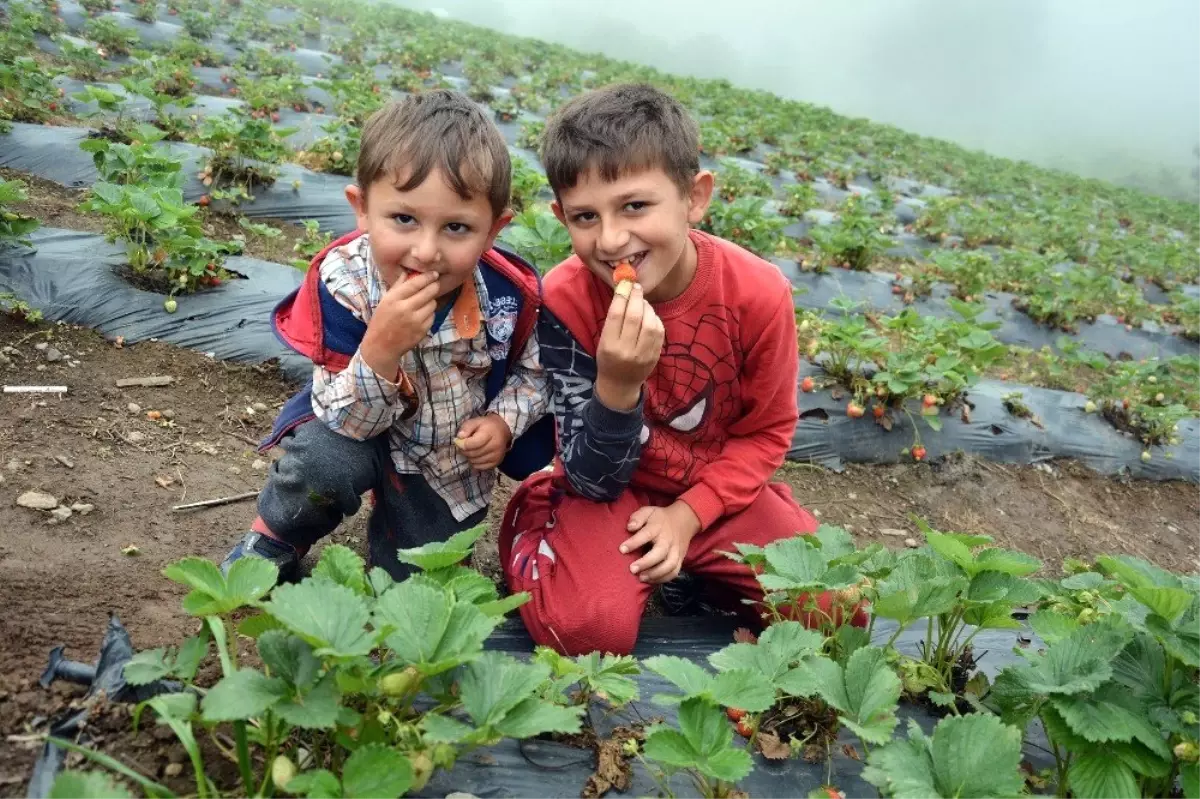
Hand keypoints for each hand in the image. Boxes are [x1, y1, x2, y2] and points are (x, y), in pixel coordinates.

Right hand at [359, 271, 440, 377]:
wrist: (381, 346)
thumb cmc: (381, 321)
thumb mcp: (384, 301)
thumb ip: (397, 286)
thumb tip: (408, 272)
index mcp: (393, 299)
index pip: (415, 283)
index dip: (427, 277)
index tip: (434, 273)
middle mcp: (405, 309)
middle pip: (428, 292)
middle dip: (434, 286)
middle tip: (435, 284)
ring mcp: (415, 321)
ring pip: (432, 304)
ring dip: (431, 301)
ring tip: (424, 302)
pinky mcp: (422, 331)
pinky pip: (432, 316)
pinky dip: (429, 313)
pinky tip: (422, 314)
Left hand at [455, 413, 511, 470]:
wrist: (502, 430)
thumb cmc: (486, 426)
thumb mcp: (475, 421)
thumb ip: (466, 428)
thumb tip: (459, 437)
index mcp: (489, 433)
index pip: (471, 444)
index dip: (461, 444)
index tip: (458, 441)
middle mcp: (495, 446)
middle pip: (472, 454)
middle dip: (464, 450)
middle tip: (463, 445)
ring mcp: (496, 456)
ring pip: (474, 461)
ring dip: (469, 456)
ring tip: (471, 449)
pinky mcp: (496, 463)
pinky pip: (479, 467)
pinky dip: (475, 462)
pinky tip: (476, 455)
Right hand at [594, 282, 663, 410]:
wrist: (620, 385)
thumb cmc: (608, 359)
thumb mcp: (603, 341)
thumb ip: (613, 320)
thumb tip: (625, 292)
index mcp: (609, 346)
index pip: (616, 315)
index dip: (622, 296)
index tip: (625, 284)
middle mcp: (626, 351)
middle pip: (634, 317)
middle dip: (636, 298)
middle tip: (636, 287)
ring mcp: (643, 355)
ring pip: (650, 323)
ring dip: (647, 307)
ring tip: (642, 302)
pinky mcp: (655, 356)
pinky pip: (659, 332)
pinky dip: (655, 319)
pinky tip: (650, 315)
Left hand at [620, 501, 701, 583]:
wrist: (685, 520)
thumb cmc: (660, 518)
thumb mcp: (648, 511)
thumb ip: (638, 517)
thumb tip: (630, 527)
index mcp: (658, 527)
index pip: (646, 534)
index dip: (634, 542)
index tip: (622, 549)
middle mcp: (668, 540)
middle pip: (660, 553)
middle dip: (646, 563)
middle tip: (632, 569)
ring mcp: (676, 551)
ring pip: (670, 565)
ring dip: (655, 574)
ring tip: (641, 578)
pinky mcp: (680, 559)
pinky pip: (674, 572)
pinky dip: (663, 579)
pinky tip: (651, 581)